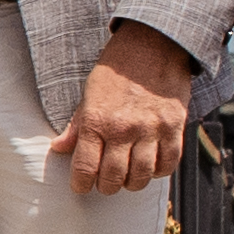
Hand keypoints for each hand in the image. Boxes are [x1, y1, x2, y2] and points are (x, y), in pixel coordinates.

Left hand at [55, 25, 202, 194]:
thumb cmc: (116, 71)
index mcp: (96, 121)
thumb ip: (76, 126)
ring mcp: (151, 129)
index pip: (85, 166)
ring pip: (141, 175)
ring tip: (127, 179)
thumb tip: (59, 149)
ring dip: (132, 183)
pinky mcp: (174, 126)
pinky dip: (158, 171)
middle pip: (114, 177)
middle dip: (106, 187)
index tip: (81, 187)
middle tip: (105, 184)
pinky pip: (168, 163)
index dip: (81, 184)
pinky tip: (150, 167)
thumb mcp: (88, 95)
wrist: (152, 46)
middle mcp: (123, 128)